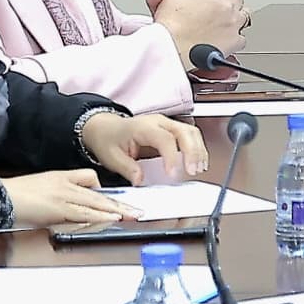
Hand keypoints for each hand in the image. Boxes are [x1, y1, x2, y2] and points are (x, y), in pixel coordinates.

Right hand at [5, 168, 128, 226]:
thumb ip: (57, 196)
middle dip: (120, 203)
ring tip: (132, 215)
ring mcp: (63, 195)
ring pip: (96, 202)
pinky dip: (100, 216)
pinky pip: (84, 213)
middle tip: (137, 210)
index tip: (115, 202)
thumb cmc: (15, 196)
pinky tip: (112, 218)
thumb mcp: (40, 189)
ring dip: (116, 210)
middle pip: (99, 193)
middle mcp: (65, 184)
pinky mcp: (58, 208)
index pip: (89, 178)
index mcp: (61, 177)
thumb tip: (71, 208)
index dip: (103, 191)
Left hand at [80, 109, 202, 180]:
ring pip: (191, 131)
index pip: (164, 139)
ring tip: (199, 168)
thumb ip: (127, 169)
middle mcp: (158, 122)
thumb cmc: (108, 139)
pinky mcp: (171, 130)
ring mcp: (167, 124)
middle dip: (193, 151)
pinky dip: (197, 149)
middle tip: (193, 170)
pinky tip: (197, 162)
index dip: (172, 156)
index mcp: (142, 127)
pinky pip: (190, 135)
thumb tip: (140, 180)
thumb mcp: (111, 157)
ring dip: (198, 150)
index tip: (173, 174)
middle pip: (184, 131)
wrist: (105, 128)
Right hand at [152, 0, 246, 56]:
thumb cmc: (171, 23)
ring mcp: (234, 24)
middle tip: (217, 9)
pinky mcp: (235, 42)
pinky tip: (226, 41)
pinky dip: (235, 40)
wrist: (174, 47)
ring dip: (236, 18)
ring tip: (226, 23)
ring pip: (244, 16)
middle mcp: (228, 6)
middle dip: (228, 2)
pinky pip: (242, 39)